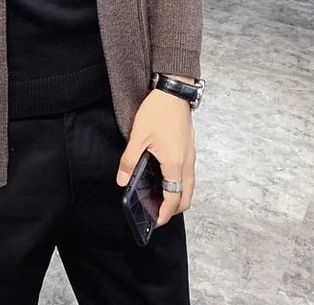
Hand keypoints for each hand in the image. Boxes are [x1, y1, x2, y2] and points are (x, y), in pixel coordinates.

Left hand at [116, 89, 195, 226]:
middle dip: (174, 209)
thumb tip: (122, 180)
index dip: (164, 214)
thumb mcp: (138, 136)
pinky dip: (180, 184)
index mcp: (174, 164)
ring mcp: (191, 156)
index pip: (173, 199)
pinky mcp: (190, 148)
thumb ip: (130, 160)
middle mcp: (187, 163)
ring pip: (189, 186)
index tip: (154, 221)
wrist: (174, 92)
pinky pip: (189, 174)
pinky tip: (165, 177)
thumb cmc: (158, 112)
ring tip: (160, 197)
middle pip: (187, 197)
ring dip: (178, 196)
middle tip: (157, 212)